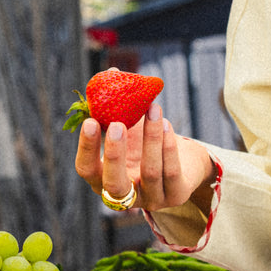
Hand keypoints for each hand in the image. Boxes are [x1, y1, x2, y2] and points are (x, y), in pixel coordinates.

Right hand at [74, 104, 215, 212]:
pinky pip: (171, 171)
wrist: (184, 164)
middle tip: (117, 123)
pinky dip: (168, 145)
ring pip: (150, 172)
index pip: (86, 170)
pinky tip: (165, 123)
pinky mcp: (175, 195)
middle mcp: (125, 196)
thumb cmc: (147, 145)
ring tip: (152, 108)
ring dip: (150, 138)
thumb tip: (114, 71)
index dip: (86, 147)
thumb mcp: (130, 128)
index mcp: (103, 180)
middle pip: (114, 184)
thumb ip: (117, 107)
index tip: (90, 120)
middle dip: (114, 153)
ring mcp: (151, 199)